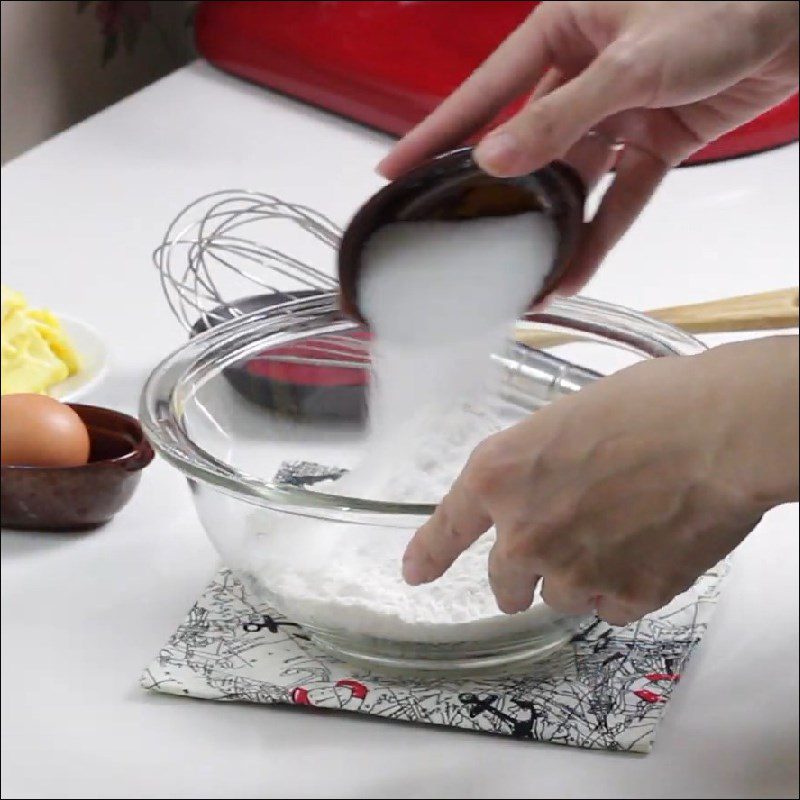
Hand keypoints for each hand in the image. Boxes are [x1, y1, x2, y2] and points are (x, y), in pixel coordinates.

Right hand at [379, 1, 798, 293]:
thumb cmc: (726, 2)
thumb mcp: (634, 60)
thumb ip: (562, 115)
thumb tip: (496, 159)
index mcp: (562, 32)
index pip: (483, 92)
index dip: (437, 133)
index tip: (395, 167)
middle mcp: (583, 74)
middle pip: (523, 146)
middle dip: (493, 195)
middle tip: (455, 235)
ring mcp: (617, 112)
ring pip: (570, 181)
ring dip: (550, 227)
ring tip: (520, 271)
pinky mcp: (653, 140)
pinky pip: (618, 196)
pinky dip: (600, 232)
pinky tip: (574, 268)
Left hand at [402, 337, 798, 624]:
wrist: (717, 432)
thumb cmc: (645, 406)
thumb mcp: (561, 420)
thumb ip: (531, 466)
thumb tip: (535, 490)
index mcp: (499, 476)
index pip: (447, 527)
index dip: (428, 554)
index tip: (415, 573)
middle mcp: (524, 533)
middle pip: (504, 584)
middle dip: (519, 578)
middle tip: (551, 554)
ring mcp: (573, 572)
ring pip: (559, 597)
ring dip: (577, 577)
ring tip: (618, 534)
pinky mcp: (626, 598)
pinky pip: (609, 609)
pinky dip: (621, 588)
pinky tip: (645, 552)